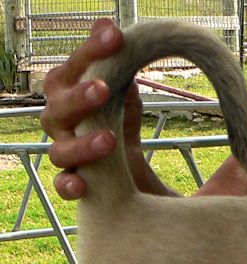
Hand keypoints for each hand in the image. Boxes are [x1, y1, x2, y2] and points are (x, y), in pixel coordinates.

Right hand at [41, 19, 143, 199]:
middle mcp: (62, 124)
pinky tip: (81, 185)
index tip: (115, 36)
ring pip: (58, 149)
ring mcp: (65, 155)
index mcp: (71, 97)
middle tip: (103, 89)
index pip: (74, 69)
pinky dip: (68, 185)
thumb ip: (123, 85)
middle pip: (58, 106)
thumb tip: (123, 50)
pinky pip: (62, 186)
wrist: (130, 187)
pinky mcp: (74, 185)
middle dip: (79, 97)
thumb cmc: (119, 135)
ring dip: (82, 144)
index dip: (90, 51)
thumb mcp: (126, 110)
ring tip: (109, 140)